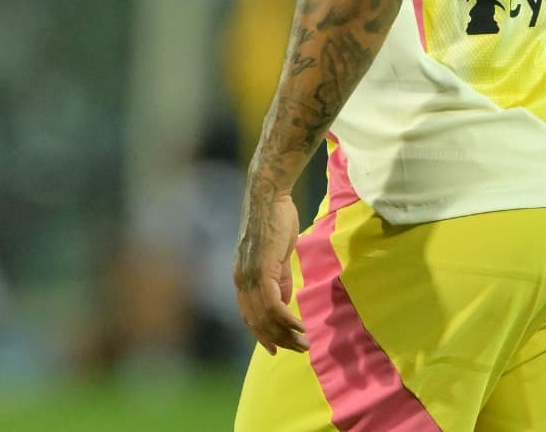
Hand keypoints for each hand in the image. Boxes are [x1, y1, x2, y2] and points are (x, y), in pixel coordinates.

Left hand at [232, 190, 305, 354]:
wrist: (269, 197)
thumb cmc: (274, 222)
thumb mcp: (276, 257)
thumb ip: (280, 281)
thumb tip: (286, 303)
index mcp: (241, 277)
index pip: (248, 316)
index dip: (262, 335)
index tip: (278, 349)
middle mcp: (242, 280)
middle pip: (258, 321)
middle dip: (279, 340)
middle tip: (299, 350)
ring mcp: (250, 275)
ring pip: (266, 316)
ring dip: (286, 334)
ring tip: (304, 343)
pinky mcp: (263, 269)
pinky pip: (273, 303)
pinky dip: (286, 319)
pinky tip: (300, 326)